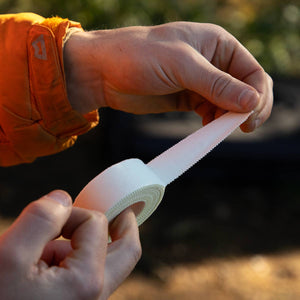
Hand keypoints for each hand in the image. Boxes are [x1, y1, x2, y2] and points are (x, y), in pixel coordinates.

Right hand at [0, 190, 140, 299]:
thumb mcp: (9, 256)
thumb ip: (41, 219)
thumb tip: (64, 199)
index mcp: (85, 281)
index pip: (96, 224)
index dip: (74, 212)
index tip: (51, 215)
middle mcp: (95, 296)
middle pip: (126, 251)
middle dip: (124, 225)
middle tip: (123, 209)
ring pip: (106, 262)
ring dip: (86, 244)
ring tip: (45, 250)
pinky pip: (89, 275)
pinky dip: (75, 258)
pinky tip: (45, 263)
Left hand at [64, 22, 272, 131]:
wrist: (104, 73)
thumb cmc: (138, 56)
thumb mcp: (181, 65)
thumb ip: (216, 84)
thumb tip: (251, 101)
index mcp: (217, 44)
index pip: (253, 71)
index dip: (257, 95)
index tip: (248, 118)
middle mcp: (212, 62)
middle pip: (244, 89)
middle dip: (246, 109)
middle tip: (240, 128)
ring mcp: (200, 82)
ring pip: (228, 103)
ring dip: (228, 118)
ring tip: (218, 127)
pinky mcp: (187, 98)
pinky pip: (210, 112)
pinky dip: (213, 122)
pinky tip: (208, 127)